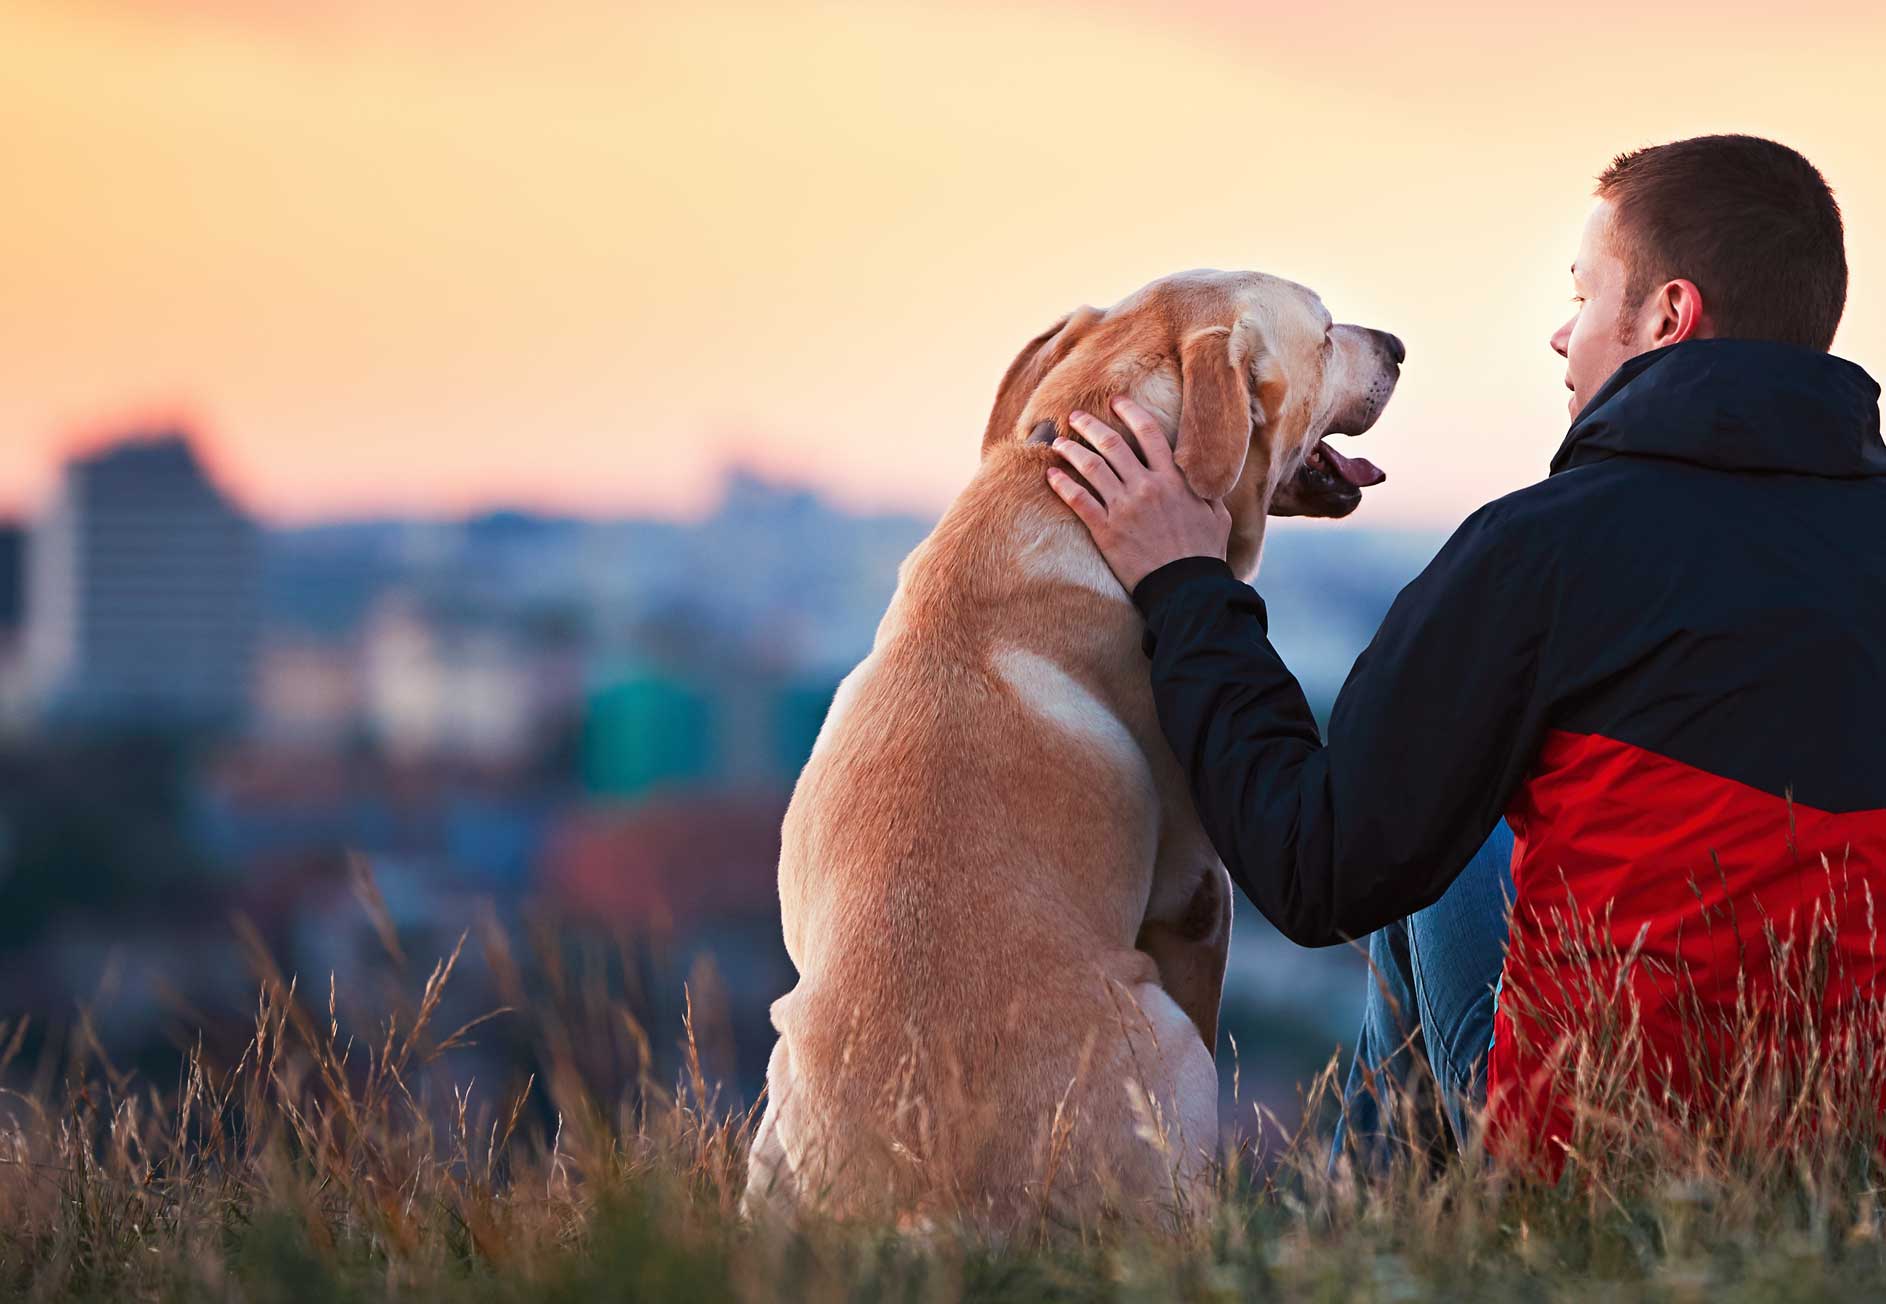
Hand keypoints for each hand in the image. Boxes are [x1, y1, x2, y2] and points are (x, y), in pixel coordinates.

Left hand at [1044, 396, 1231, 593]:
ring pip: (1091, 467)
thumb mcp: (1217, 515)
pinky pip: (1079, 501)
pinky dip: (1063, 485)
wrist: (1187, 588)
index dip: (1130, 412)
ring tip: (1057, 441)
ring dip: (1071, 450)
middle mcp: (1146, 486)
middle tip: (1076, 415)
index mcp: (1174, 479)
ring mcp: (1124, 507)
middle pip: (1112, 444)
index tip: (1116, 401)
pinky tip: (1051, 475)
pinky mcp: (1106, 531)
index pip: (1148, 432)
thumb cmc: (1204, 554)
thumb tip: (1204, 476)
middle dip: (1090, 425)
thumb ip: (1206, 490)